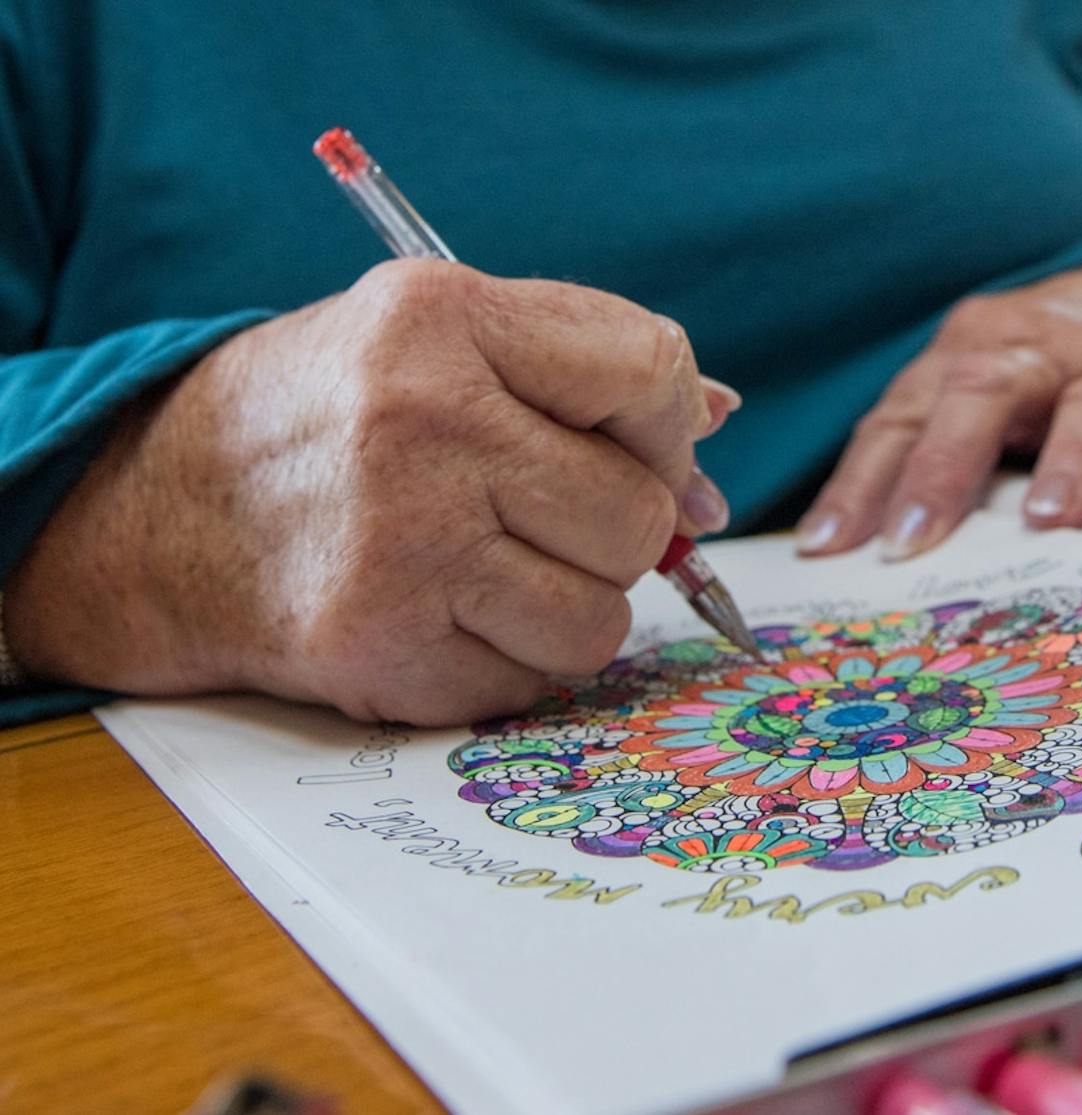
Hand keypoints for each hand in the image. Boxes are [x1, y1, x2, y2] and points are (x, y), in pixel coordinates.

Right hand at [5, 260, 738, 724]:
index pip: (650, 368)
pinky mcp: (383, 649)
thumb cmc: (329, 419)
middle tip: (537, 516)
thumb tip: (716, 420)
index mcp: (440, 318)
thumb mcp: (434, 337)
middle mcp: (421, 426)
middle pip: (637, 515)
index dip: (665, 425)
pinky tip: (441, 616)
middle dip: (613, 529)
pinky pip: (535, 681)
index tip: (632, 448)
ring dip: (568, 605)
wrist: (163, 518)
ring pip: (603, 617)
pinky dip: (509, 660)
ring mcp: (402, 547)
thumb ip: (578, 363)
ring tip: (488, 569)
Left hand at [795, 243, 1081, 558]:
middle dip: (939, 472)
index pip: (900, 417)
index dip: (858, 484)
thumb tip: (851, 548)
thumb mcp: (986, 388)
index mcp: (970, 353)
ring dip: (1065, 467)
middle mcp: (1037, 352)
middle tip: (908, 544)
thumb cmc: (1061, 367)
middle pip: (980, 396)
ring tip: (1045, 525)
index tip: (822, 549)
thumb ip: (928, 449)